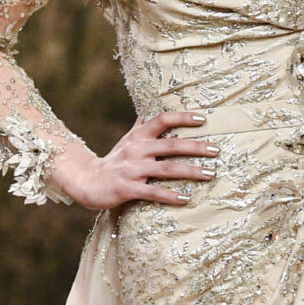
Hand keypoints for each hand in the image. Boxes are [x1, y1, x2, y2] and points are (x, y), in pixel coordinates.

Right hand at [58, 112, 216, 210]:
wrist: (87, 181)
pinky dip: (171, 196)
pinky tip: (187, 198)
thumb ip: (143, 126)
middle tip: (216, 150)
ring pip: (167, 169)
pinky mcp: (128, 189)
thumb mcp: (128, 140)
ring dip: (191, 171)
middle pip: (171, 145)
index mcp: (138, 136)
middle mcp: (136, 149)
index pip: (162, 120)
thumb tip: (156, 106)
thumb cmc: (114, 160)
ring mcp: (132, 170)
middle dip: (196, 147)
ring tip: (211, 173)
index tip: (203, 119)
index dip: (182, 117)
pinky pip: (153, 193)